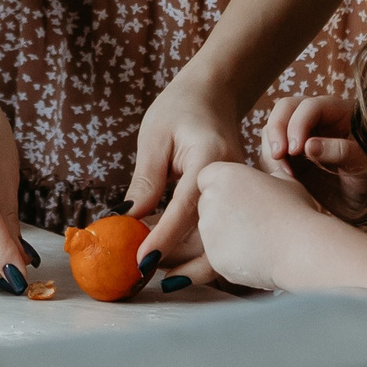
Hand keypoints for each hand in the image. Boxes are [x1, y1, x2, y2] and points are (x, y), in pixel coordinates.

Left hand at [126, 69, 244, 273]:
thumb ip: (146, 179)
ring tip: (152, 272)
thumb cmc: (181, 106)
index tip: (142, 262)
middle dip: (177, 260)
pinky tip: (168, 254)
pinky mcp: (235, 200)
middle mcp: (233, 180)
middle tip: (142, 274)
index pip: (186, 207)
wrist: (214, 91)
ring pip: (216, 238)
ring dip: (186, 259)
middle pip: (209, 233)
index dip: (164, 239)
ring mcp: (238, 192)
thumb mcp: (155, 136)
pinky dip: (193, 246)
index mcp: (212, 159)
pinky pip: (216, 229)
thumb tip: (128, 220)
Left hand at [194, 159, 330, 292]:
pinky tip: (255, 255)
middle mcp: (211, 199)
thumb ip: (266, 177)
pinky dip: (231, 256)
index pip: (207, 177)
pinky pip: (217, 254)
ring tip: (258, 239)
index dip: (222, 187)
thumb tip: (268, 178)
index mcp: (225, 175)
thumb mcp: (285, 182)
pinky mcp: (213, 256)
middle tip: (251, 222)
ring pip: (210, 231)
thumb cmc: (297, 212)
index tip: (239, 197)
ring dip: (226, 235)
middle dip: (222, 212)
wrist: (302, 249)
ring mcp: (210, 229)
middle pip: (206, 204)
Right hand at [258, 94, 366, 219]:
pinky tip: (286, 180)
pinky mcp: (290, 155)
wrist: (365, 206)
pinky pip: (271, 151)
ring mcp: (301, 135)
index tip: (295, 150)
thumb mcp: (363, 166)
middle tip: (278, 156)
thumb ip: (340, 151)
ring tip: (286, 175)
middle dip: (277, 129)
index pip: (310, 106)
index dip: (298, 123)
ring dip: (272, 148)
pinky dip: (272, 163)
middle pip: (285, 108)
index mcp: (338, 112)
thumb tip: (308, 146)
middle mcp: (316, 118)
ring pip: (273, 128)